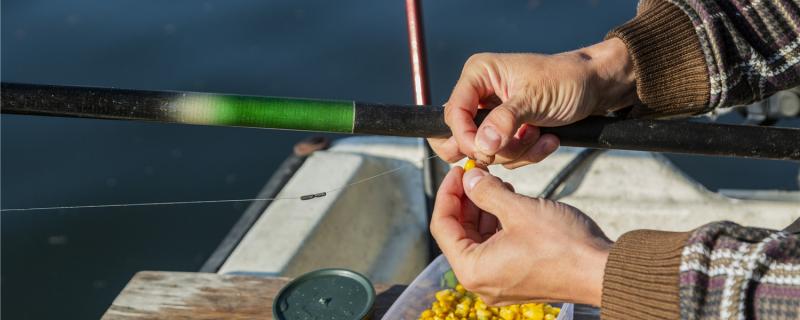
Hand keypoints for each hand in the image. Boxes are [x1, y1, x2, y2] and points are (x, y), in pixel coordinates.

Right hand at [429, 38, 634, 166]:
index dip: (466, 137)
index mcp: (478, 75)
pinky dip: (525, 153)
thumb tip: (481, 144)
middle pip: (461, 135)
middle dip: (493, 148)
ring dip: (516, 151)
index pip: (454, 113)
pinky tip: (546, 139)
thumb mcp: (535, 99)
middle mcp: (479, 94)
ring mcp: (492, 115)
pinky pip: (503, 155)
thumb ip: (505, 121)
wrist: (595, 87)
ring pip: (485, 150)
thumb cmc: (567, 80)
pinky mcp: (506, 131)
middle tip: (517, 143)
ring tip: (540, 134)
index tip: (486, 152)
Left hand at [429, 166, 611, 305]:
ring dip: (483, 209)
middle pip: (459, 233)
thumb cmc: (563, 245)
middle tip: (475, 172)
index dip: (447, 192)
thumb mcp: (518, 209)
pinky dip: (498, 223)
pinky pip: (496, 247)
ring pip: (478, 239)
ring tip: (494, 182)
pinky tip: (509, 200)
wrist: (603, 270)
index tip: (458, 170)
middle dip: (465, 200)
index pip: (442, 226)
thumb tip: (469, 179)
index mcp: (472, 269)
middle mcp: (481, 281)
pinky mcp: (517, 277)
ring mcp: (499, 282)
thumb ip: (486, 192)